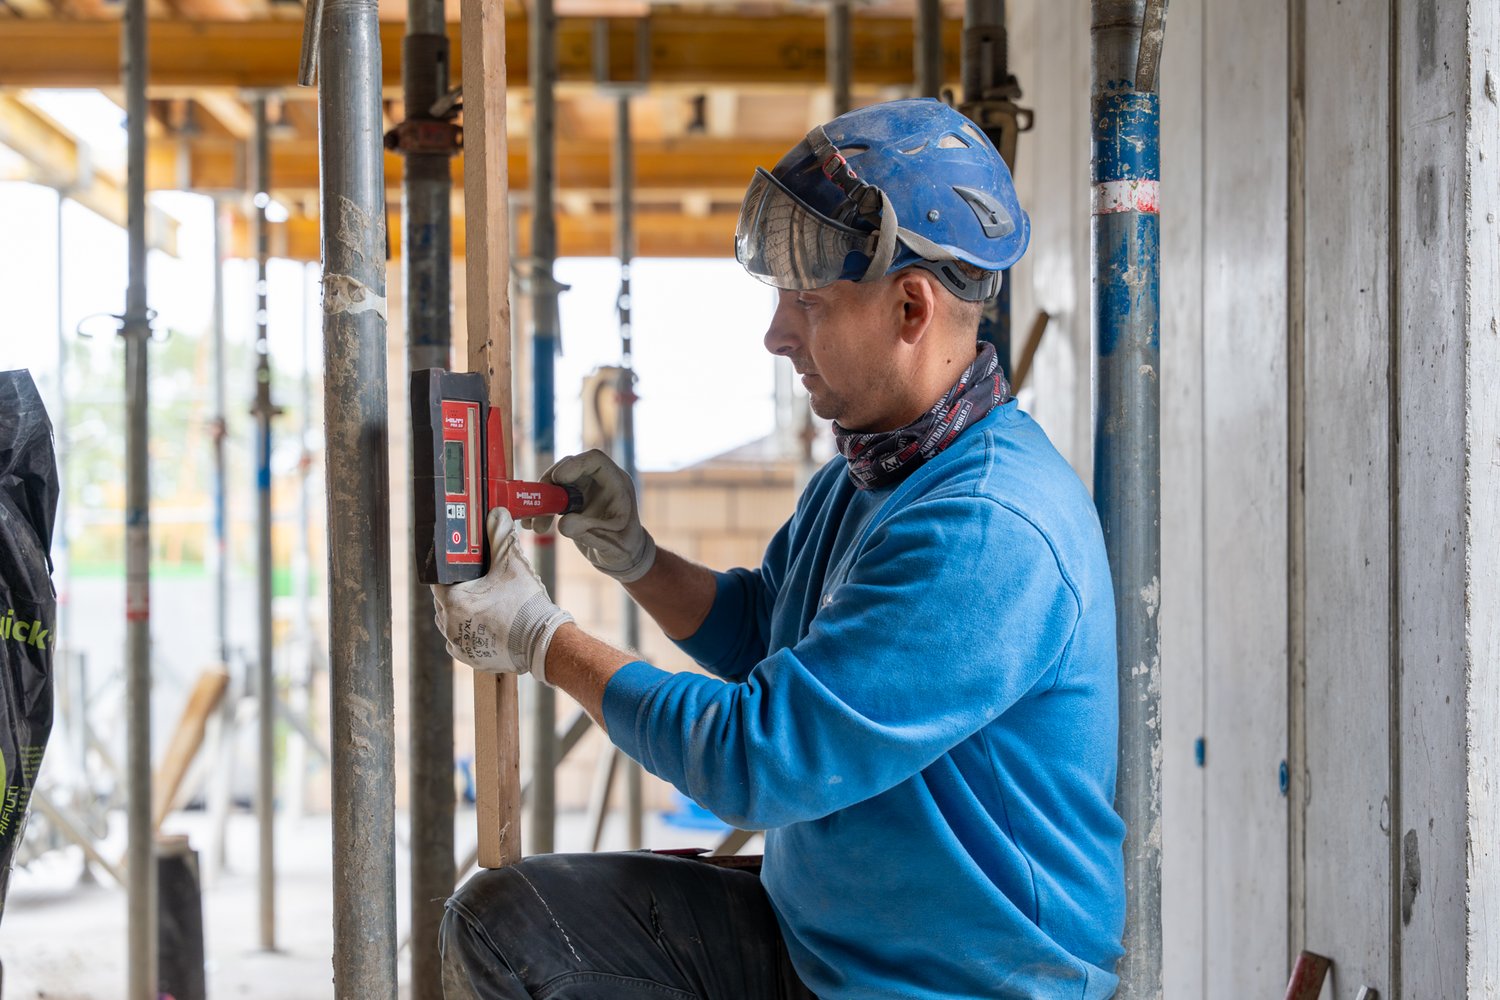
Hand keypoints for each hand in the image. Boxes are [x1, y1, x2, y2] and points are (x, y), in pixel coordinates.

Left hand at [433, 507, 572, 681]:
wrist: (542, 642)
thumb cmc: (525, 604)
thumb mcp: (512, 563)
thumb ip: (501, 535)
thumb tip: (497, 513)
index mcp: (453, 600)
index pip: (439, 581)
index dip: (452, 572)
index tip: (466, 569)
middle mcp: (449, 625)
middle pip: (443, 601)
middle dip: (457, 592)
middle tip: (480, 585)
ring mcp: (458, 644)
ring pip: (449, 622)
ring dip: (460, 613)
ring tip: (484, 605)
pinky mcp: (470, 658)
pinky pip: (459, 642)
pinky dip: (468, 633)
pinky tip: (485, 625)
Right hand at [525, 449, 656, 583]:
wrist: (620, 558)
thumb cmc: (623, 549)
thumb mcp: (610, 544)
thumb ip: (588, 532)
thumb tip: (563, 523)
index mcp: (616, 484)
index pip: (595, 460)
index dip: (575, 464)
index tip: (557, 479)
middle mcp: (599, 481)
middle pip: (569, 467)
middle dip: (549, 485)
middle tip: (536, 508)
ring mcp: (584, 489)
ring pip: (556, 482)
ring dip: (541, 501)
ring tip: (534, 526)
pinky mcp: (571, 500)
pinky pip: (551, 497)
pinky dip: (539, 508)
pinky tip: (531, 524)